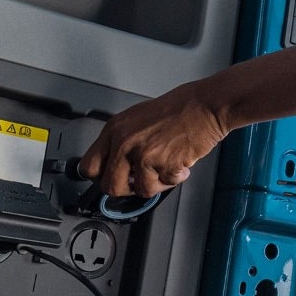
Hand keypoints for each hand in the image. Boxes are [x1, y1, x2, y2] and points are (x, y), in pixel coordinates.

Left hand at [78, 81, 227, 196]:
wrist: (206, 105)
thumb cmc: (181, 107)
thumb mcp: (139, 118)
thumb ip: (124, 141)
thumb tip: (118, 165)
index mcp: (115, 129)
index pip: (89, 166)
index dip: (103, 176)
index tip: (115, 177)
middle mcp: (124, 142)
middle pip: (109, 186)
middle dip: (128, 188)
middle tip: (141, 180)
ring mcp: (142, 154)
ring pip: (140, 190)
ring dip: (157, 184)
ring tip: (167, 168)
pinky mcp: (162, 164)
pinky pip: (165, 185)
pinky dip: (175, 178)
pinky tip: (180, 163)